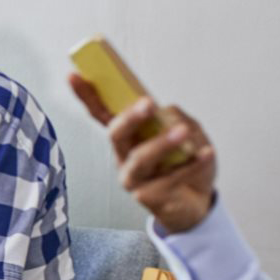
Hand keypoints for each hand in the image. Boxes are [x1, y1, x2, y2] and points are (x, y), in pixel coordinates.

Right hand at [69, 73, 217, 233]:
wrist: (196, 203)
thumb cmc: (185, 165)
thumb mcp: (188, 134)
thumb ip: (178, 120)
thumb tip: (169, 112)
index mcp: (128, 137)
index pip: (102, 113)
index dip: (87, 95)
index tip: (74, 75)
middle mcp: (123, 157)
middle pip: (116, 134)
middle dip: (130, 118)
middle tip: (148, 104)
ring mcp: (133, 179)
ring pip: (141, 158)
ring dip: (162, 143)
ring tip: (183, 132)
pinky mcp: (149, 198)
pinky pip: (171, 178)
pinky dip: (192, 164)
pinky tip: (206, 153)